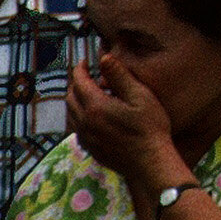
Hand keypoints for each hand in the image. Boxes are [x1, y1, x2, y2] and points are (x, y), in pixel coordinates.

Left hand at [66, 51, 188, 192]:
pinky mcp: (89, 147)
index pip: (80, 82)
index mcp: (95, 106)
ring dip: (75, 100)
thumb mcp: (140, 96)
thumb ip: (120, 76)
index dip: (80, 69)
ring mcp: (85, 136)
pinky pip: (75, 127)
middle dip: (77, 84)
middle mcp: (84, 121)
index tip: (85, 62)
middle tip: (89, 76)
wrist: (149, 162)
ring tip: (89, 94)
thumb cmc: (150, 127)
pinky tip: (91, 116)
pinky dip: (78, 116)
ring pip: (70, 113)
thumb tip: (104, 57)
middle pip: (70, 97)